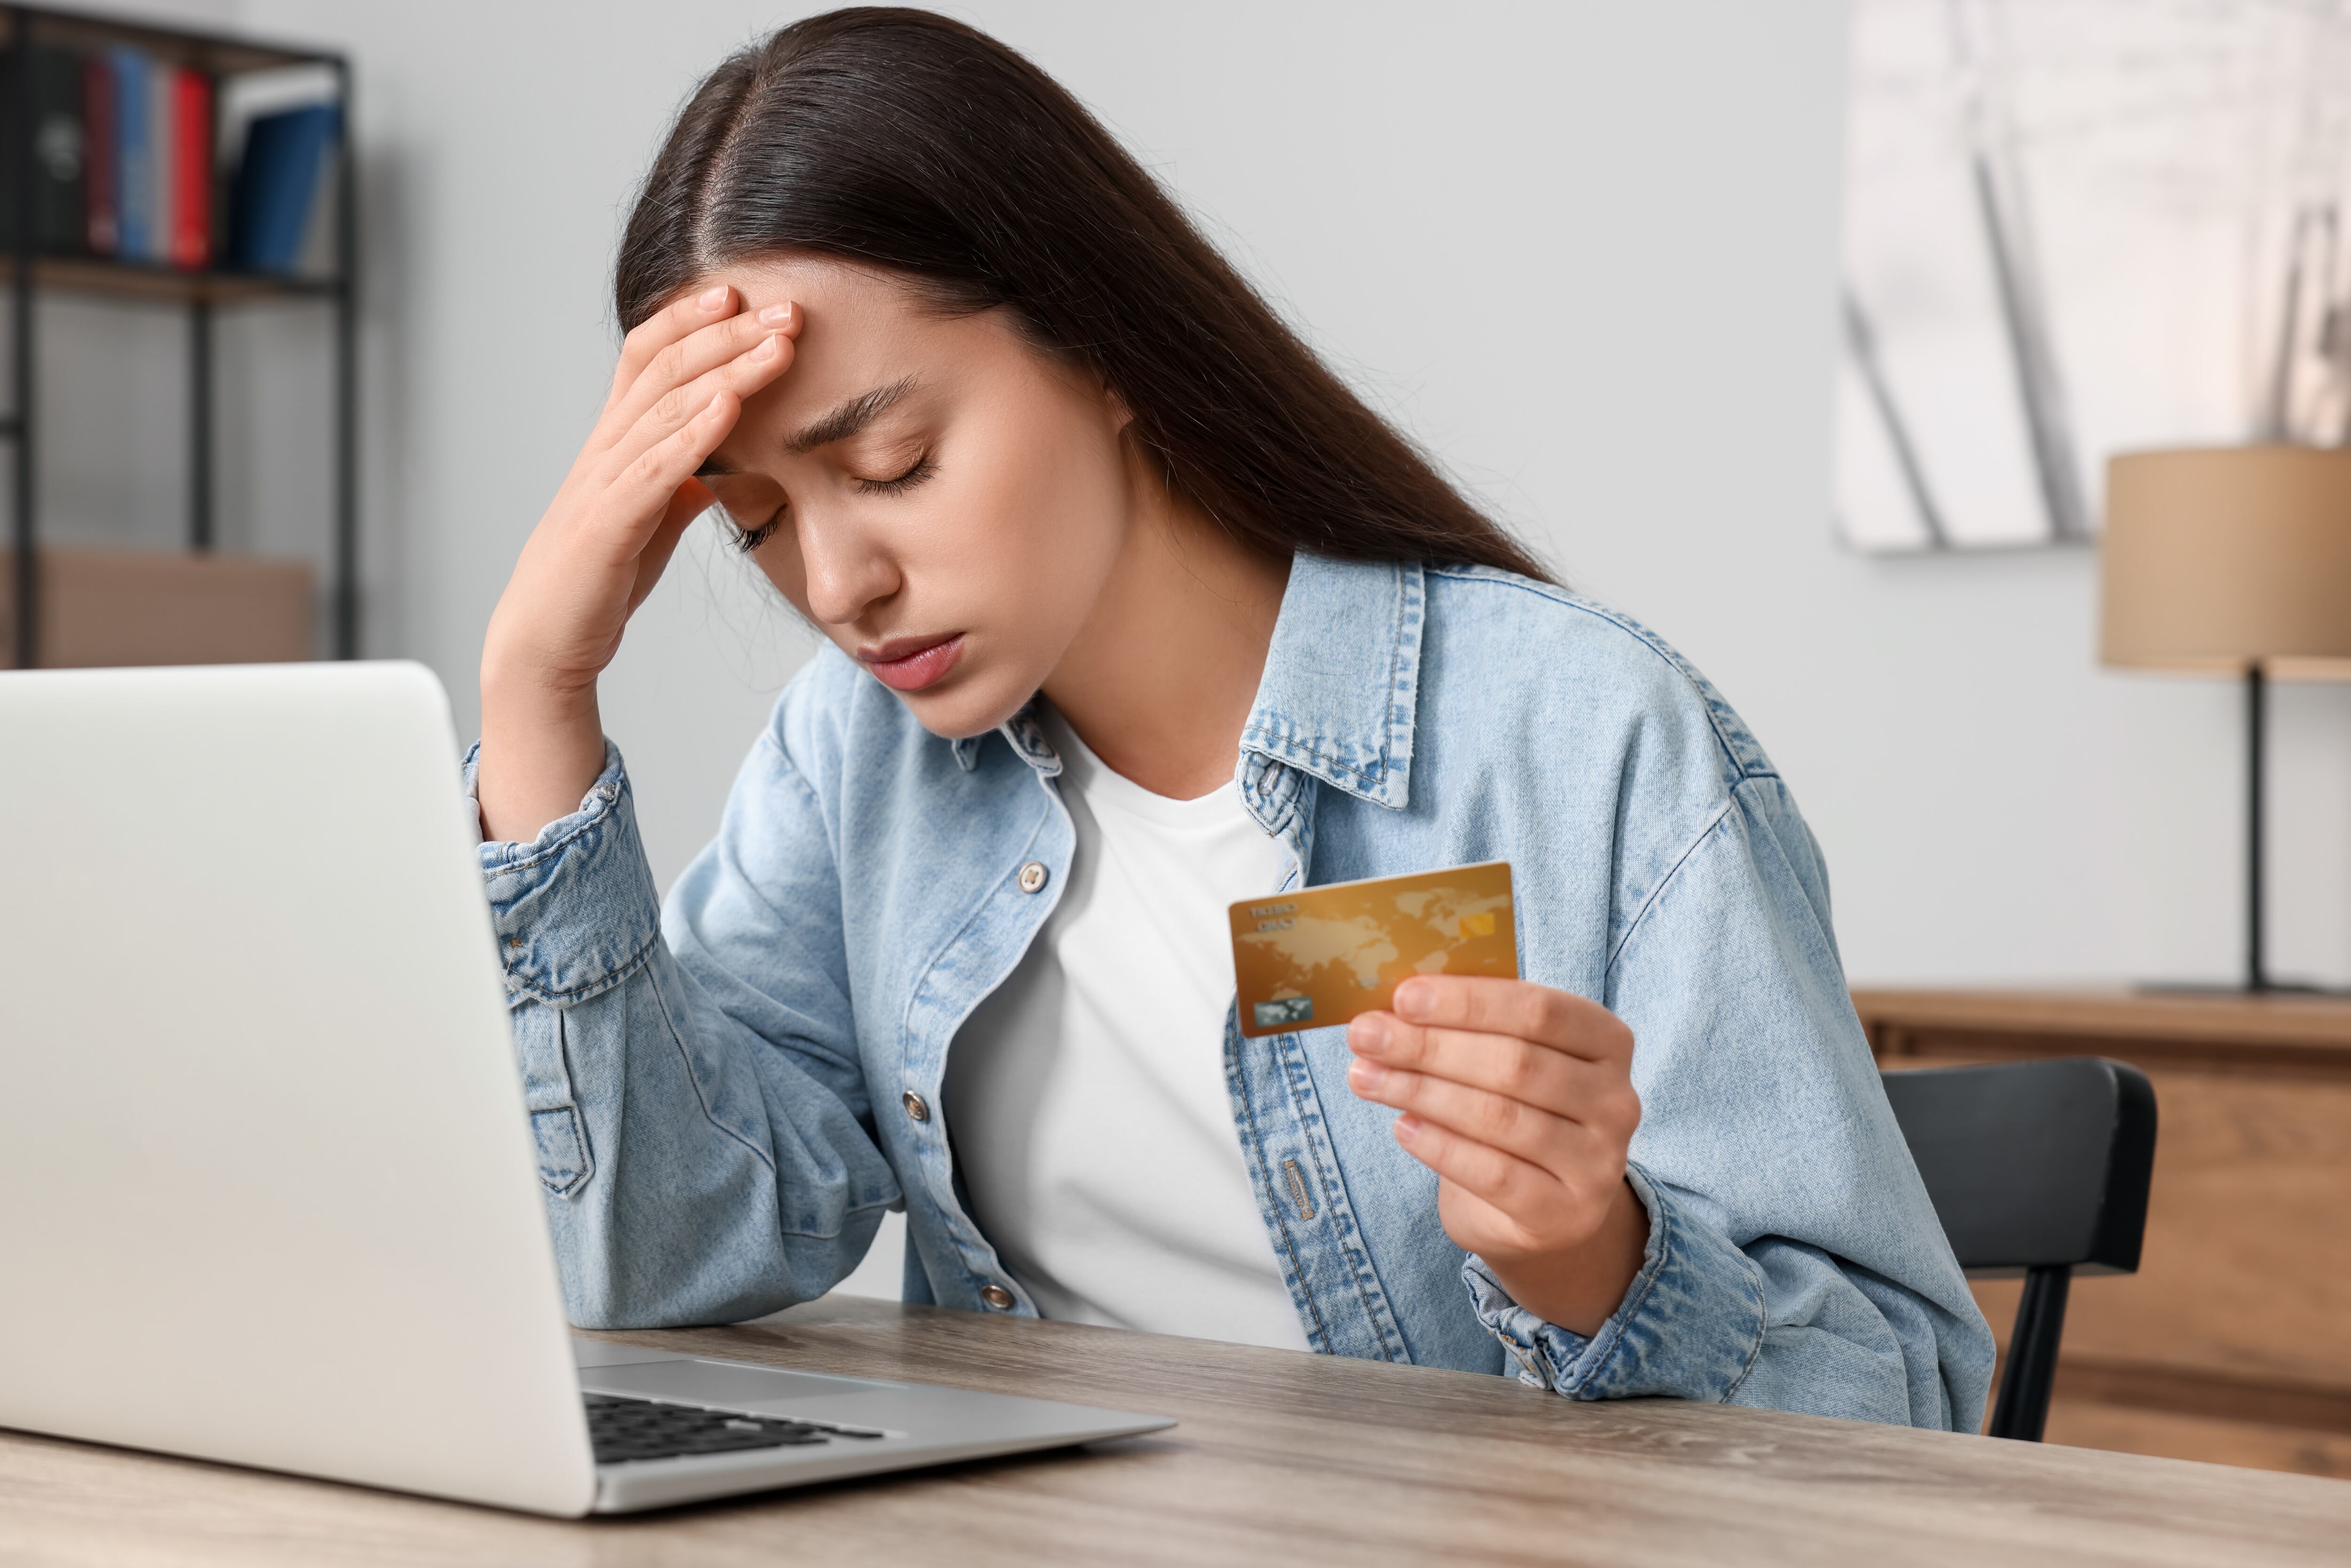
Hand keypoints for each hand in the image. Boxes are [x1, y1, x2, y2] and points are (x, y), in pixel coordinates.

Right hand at [476, 283, 801, 841]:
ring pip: (665, 407)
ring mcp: (604, 482)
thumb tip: (728, 477)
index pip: (647, 356)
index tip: (743, 295)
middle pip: (665, 367)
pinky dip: (695, 433)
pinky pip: (655, 467)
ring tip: (779, 347)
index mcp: (616, 442)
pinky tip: (731, 408)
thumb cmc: (599, 579)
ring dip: (727, 370)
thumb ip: (686, 491)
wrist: (549, 639)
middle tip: (787, 309)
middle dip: (727, 332)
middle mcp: (605, 448)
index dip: (690, 320)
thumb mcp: (654, 523)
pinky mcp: (608, 522)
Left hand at [1346, 975, 1647, 1337]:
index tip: (1402, 998)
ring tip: (1364, 1077)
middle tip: (1365, 1036)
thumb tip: (1392, 1008)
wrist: (1546, 1211)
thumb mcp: (1510, 1058)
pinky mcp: (1564, 1213)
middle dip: (1429, 1046)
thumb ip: (1472, 1028)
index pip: (1539, 1010)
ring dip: (1421, 1091)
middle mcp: (1615, 1100)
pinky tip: (1401, 1126)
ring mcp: (1597, 1162)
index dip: (1468, 1001)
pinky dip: (1439, 1146)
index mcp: (1607, 1041)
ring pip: (1499, 1117)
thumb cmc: (1518, 1112)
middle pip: (1515, 1063)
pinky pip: (1493, 1173)